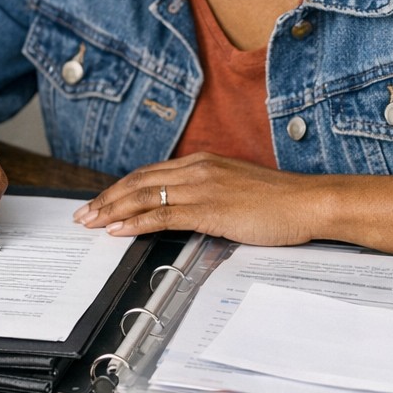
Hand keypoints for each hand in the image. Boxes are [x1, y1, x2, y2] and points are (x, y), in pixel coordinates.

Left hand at [72, 153, 320, 246]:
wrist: (308, 202)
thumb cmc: (280, 201)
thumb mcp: (237, 190)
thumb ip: (210, 194)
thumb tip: (187, 209)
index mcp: (203, 162)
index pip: (149, 173)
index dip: (120, 188)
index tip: (101, 201)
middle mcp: (198, 168)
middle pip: (139, 181)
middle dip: (107, 198)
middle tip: (83, 215)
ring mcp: (203, 187)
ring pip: (144, 195)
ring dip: (112, 210)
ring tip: (91, 223)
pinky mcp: (210, 208)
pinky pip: (163, 213)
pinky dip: (136, 222)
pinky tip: (118, 230)